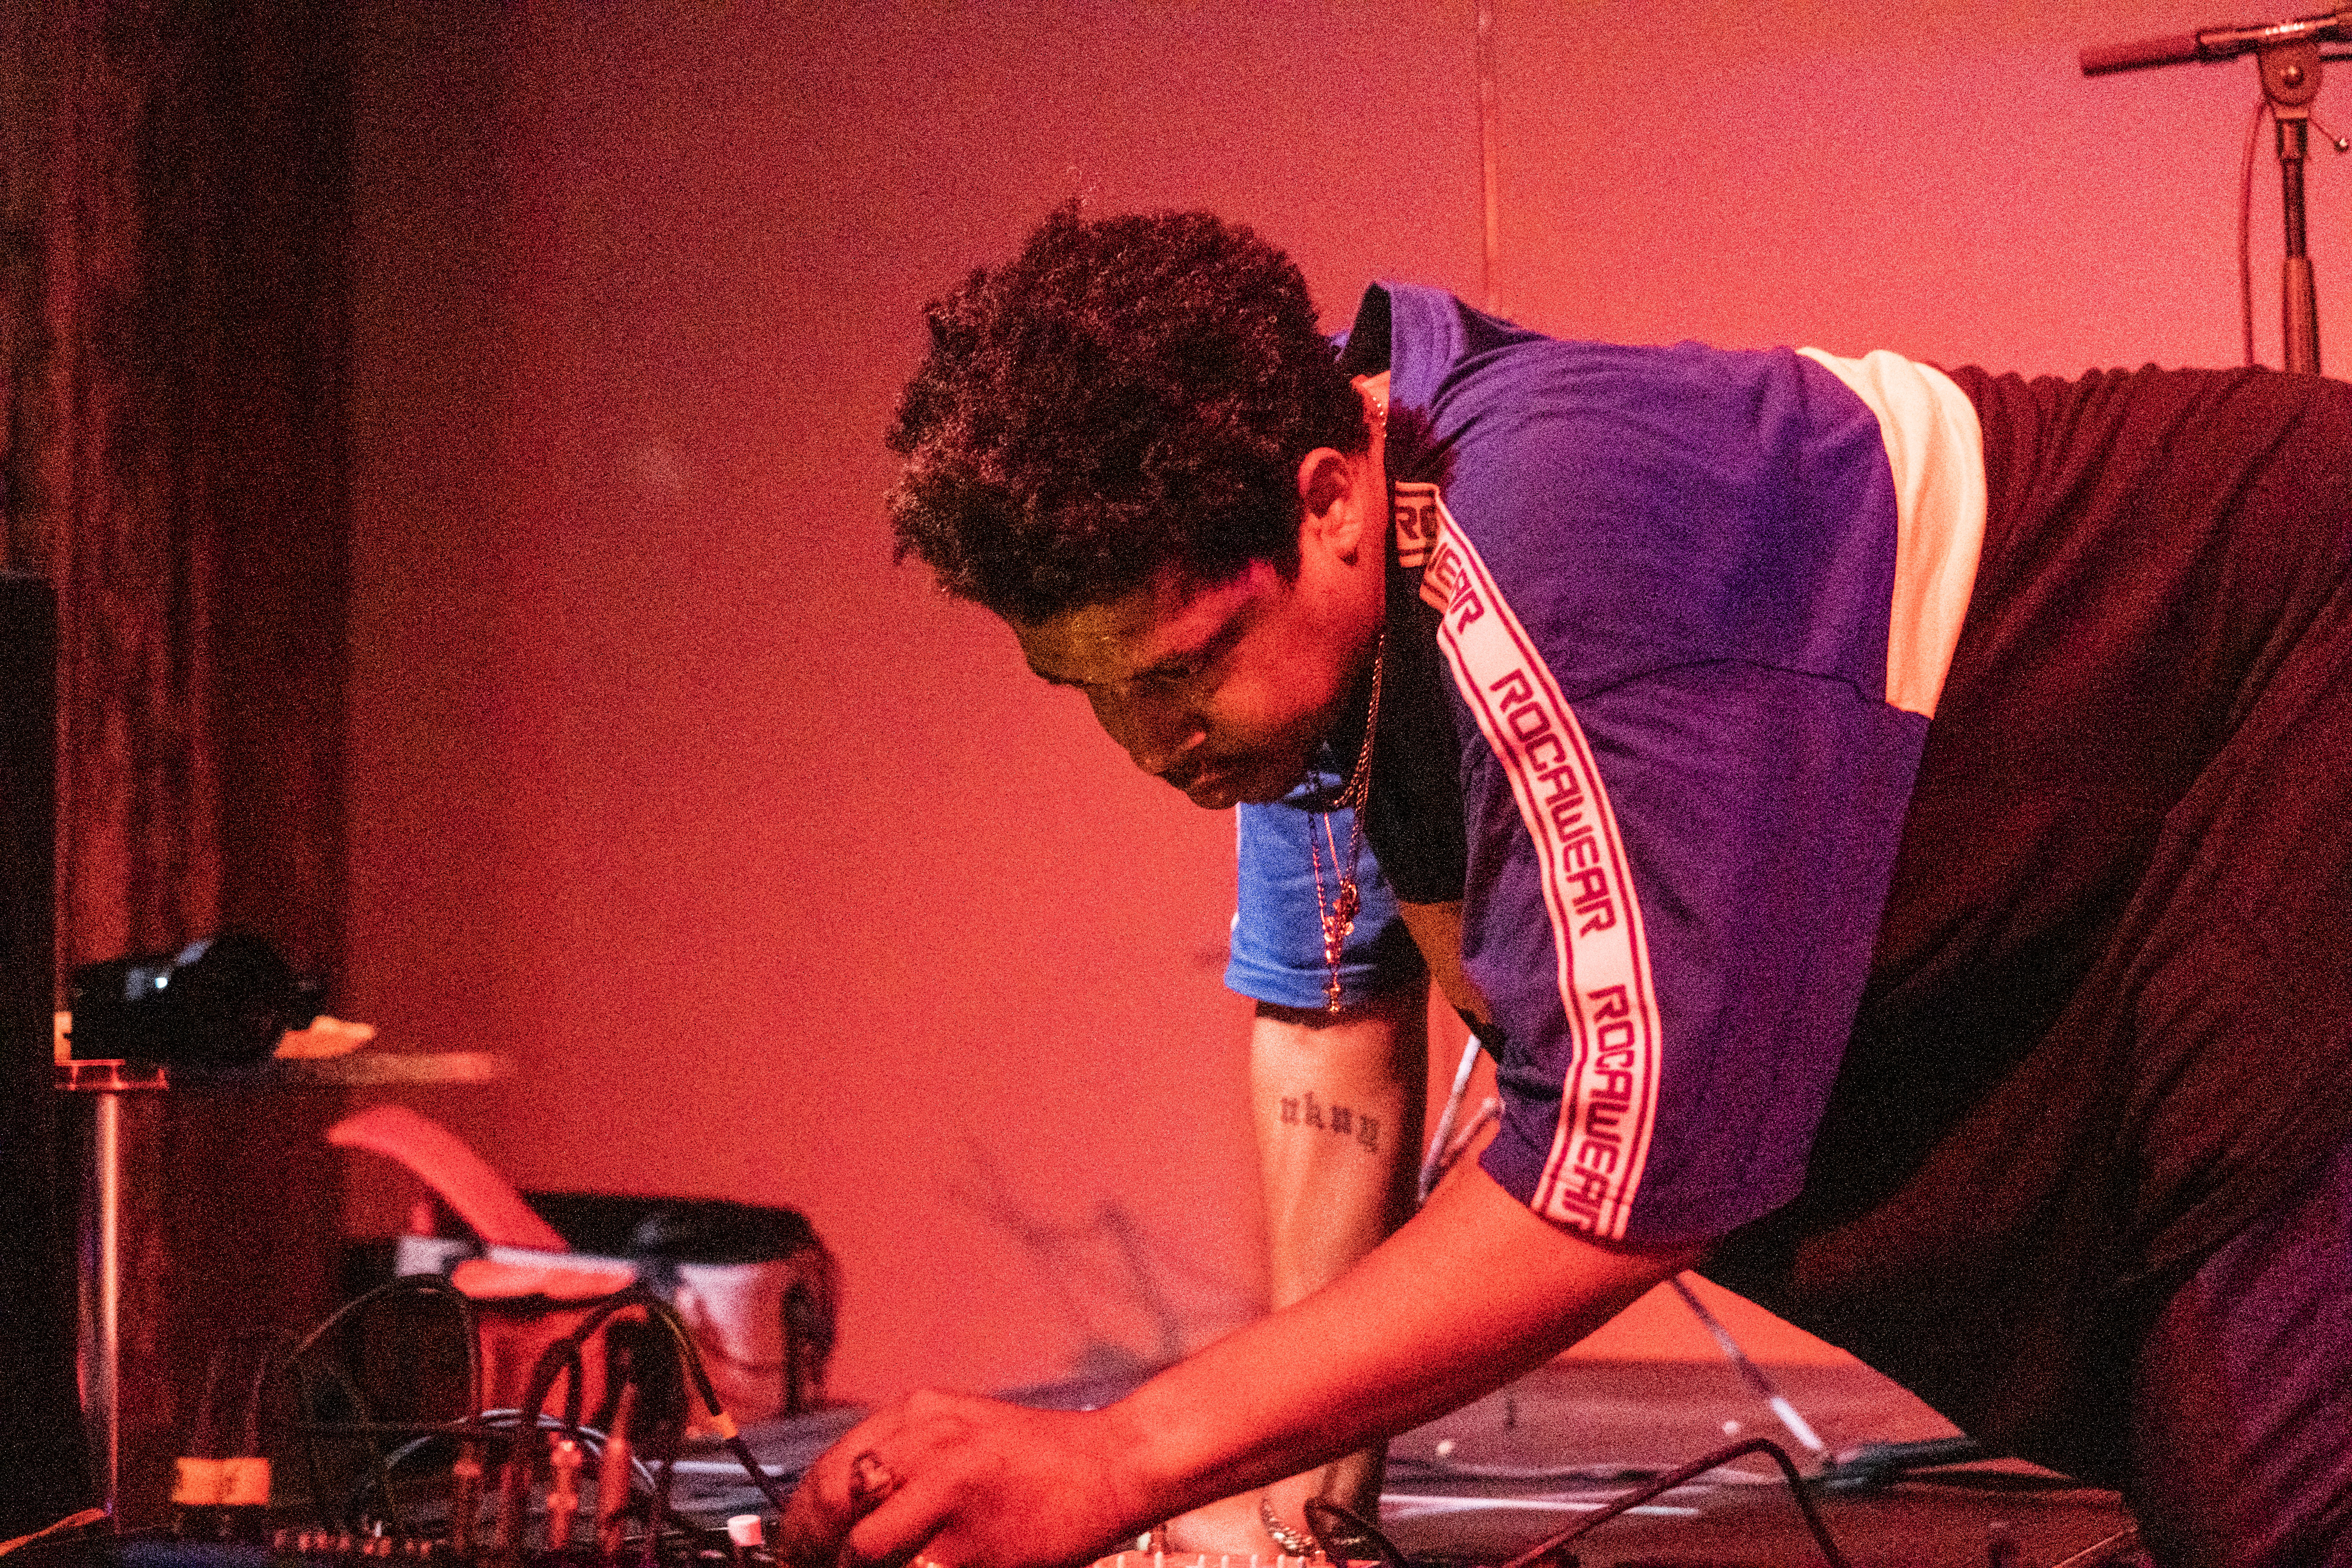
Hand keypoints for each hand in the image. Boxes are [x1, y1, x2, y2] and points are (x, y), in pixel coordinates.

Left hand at [776, 1390, 1154, 1567]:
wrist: (1113, 1464)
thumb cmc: (1036, 1456)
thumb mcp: (958, 1429)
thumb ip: (900, 1457)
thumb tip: (837, 1512)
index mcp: (919, 1414)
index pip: (826, 1472)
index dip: (798, 1521)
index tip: (793, 1548)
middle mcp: (928, 1446)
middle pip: (831, 1507)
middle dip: (809, 1548)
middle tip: (810, 1565)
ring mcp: (952, 1496)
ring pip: (863, 1550)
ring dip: (853, 1566)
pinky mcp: (976, 1547)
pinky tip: (920, 1567)